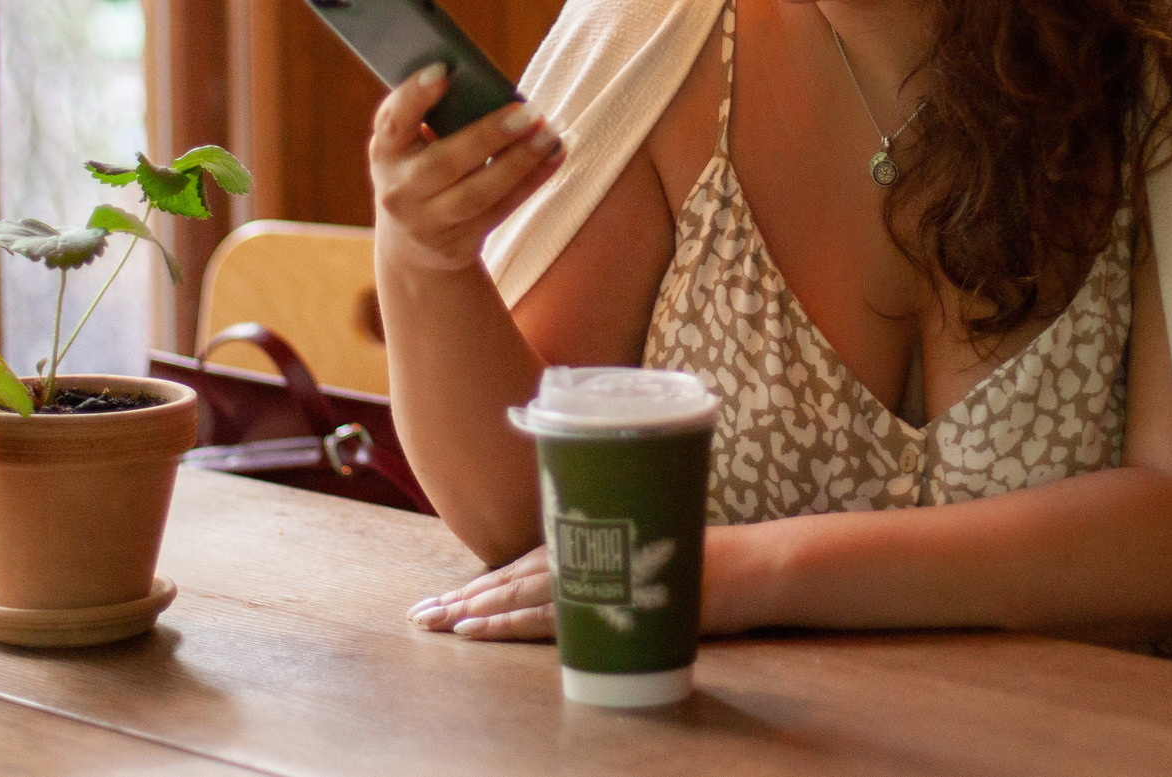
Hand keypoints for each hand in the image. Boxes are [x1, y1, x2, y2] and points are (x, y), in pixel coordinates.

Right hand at [370, 67, 564, 275]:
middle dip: (487, 136)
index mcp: (384, 152)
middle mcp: (399, 190)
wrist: (411, 246)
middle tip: (527, 113)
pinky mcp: (458, 243)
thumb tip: (488, 87)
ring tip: (548, 134)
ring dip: (518, 162)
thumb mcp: (410, 146)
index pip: (393, 123)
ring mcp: (427, 222)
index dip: (414, 96)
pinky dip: (531, 181)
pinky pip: (501, 210)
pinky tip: (554, 155)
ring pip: (477, 194)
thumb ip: (434, 118)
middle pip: (444, 164)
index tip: (444, 71)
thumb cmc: (419, 171)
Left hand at [408, 528, 779, 640]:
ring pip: (516, 595)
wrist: (751, 567)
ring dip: (471, 610)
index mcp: (597, 542)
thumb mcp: (655, 552)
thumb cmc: (710, 562)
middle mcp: (589, 554)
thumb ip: (618, 559)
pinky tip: (475, 630)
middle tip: (420, 615)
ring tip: (434, 623)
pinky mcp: (608, 604)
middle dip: (462, 599)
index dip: (484, 582)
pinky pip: (545, 616)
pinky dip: (506, 623)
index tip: (447, 598)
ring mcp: (596, 577)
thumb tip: (591, 578)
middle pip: (510, 578)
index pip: (524, 563)